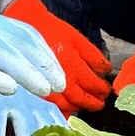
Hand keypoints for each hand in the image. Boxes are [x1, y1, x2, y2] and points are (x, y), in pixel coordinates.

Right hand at [0, 5, 65, 94]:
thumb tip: (31, 71)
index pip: (26, 34)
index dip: (45, 54)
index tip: (59, 74)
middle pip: (19, 44)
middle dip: (42, 65)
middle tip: (59, 85)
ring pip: (2, 54)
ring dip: (26, 72)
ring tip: (44, 90)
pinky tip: (10, 90)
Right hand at [3, 0, 111, 114]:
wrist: (27, 26)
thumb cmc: (53, 30)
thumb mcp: (77, 38)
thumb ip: (93, 56)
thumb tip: (107, 70)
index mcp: (72, 66)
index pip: (93, 85)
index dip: (103, 89)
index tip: (106, 89)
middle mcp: (60, 80)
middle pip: (81, 99)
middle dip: (94, 103)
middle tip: (100, 102)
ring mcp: (47, 87)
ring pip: (67, 105)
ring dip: (79, 106)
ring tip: (85, 103)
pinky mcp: (36, 89)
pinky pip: (52, 105)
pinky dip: (62, 109)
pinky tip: (68, 108)